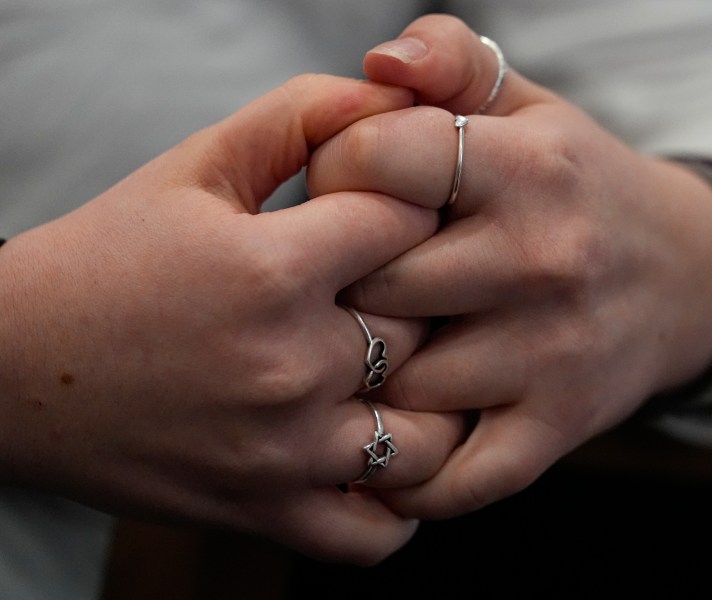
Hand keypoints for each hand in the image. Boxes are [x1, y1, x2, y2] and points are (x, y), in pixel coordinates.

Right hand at [0, 74, 465, 563]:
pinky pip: (376, 534)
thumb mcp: (194, 168)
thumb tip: (386, 93)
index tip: (399, 218)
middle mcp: (290, 367)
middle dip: (432, 302)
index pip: (415, 222)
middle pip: (433, 328)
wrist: (14, 370)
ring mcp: (283, 452)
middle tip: (406, 293)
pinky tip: (379, 456)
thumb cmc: (107, 262)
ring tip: (406, 376)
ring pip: (429, 437)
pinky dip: (396, 504)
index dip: (418, 210)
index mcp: (273, 270)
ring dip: (432, 406)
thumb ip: (297, 117)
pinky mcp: (265, 511)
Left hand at [307, 16, 711, 516]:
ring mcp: (552, 352)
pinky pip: (457, 476)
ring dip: (366, 374)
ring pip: (400, 382)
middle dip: (340, 281)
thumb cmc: (576, 187)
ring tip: (361, 353)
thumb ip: (453, 62)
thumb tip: (380, 61)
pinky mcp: (557, 426)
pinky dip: (408, 477)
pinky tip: (386, 446)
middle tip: (343, 280)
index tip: (343, 190)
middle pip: (376, 281)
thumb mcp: (528, 109)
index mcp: (528, 167)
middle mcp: (542, 260)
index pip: (380, 160)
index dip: (335, 172)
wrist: (681, 278)